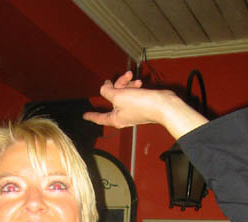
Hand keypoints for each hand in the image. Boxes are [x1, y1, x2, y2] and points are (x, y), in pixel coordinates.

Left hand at [83, 71, 207, 139]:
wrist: (162, 105)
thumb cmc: (141, 104)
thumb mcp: (118, 96)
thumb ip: (107, 91)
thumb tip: (104, 87)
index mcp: (115, 118)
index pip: (99, 118)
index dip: (91, 115)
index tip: (84, 115)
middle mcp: (122, 116)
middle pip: (112, 99)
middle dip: (115, 86)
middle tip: (120, 77)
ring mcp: (131, 111)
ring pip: (122, 94)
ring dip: (126, 84)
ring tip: (132, 77)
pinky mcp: (140, 104)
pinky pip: (132, 94)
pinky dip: (134, 87)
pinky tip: (138, 82)